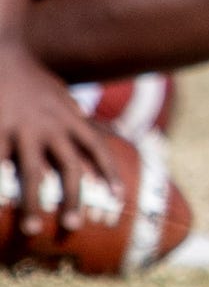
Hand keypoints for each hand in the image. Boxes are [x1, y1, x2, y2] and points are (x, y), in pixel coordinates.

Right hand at [0, 40, 118, 238]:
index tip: (118, 196)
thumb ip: (76, 121)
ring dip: (33, 203)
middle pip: (68, 167)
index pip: (97, 147)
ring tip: (32, 230)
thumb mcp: (63, 99)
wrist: (5, 56)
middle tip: (75, 226)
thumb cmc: (34, 83)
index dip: (109, 171)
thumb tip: (104, 138)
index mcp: (70, 118)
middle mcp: (51, 126)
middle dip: (73, 198)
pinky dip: (0, 186)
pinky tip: (0, 206)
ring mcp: (22, 130)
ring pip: (32, 173)